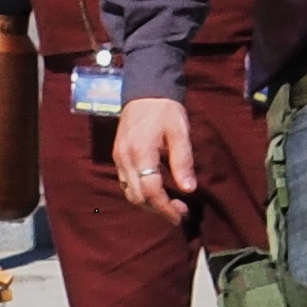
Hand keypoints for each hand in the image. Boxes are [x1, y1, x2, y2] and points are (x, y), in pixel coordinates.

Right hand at [113, 95, 196, 214]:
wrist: (145, 92)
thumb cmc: (166, 111)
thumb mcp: (180, 133)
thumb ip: (183, 160)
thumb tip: (188, 189)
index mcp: (140, 153)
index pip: (151, 191)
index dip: (166, 207)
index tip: (182, 214)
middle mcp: (124, 159)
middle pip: (137, 196)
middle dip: (158, 209)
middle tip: (179, 212)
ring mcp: (118, 158)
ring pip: (129, 192)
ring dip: (148, 203)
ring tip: (170, 206)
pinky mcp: (118, 156)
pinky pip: (126, 183)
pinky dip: (140, 193)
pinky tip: (156, 192)